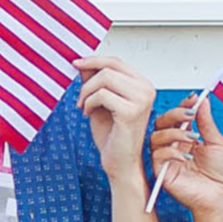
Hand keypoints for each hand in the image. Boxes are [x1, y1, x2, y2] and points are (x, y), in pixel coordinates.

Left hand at [75, 54, 156, 182]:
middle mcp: (146, 89)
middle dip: (87, 80)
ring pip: (104, 78)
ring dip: (86, 92)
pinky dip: (89, 103)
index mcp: (142, 85)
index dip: (94, 60)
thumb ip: (94, 81)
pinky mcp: (131, 111)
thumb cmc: (112, 135)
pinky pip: (101, 95)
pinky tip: (88, 114)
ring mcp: (141, 100)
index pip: (116, 61)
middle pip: (109, 67)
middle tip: (79, 98)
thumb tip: (83, 63)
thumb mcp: (100, 102)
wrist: (119, 162)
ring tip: (84, 107)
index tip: (76, 63)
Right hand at [151, 96, 222, 216]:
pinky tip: (186, 156)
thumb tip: (202, 101)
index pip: (176, 117)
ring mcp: (165, 158)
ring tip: (192, 138)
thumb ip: (206, 122)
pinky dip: (170, 152)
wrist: (218, 196)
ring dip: (174, 133)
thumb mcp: (216, 142)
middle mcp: (173, 146)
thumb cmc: (219, 174)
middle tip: (189, 114)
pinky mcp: (161, 171)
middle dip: (174, 115)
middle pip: (161, 123)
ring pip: (156, 137)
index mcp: (185, 138)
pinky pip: (157, 156)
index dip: (182, 107)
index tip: (193, 99)